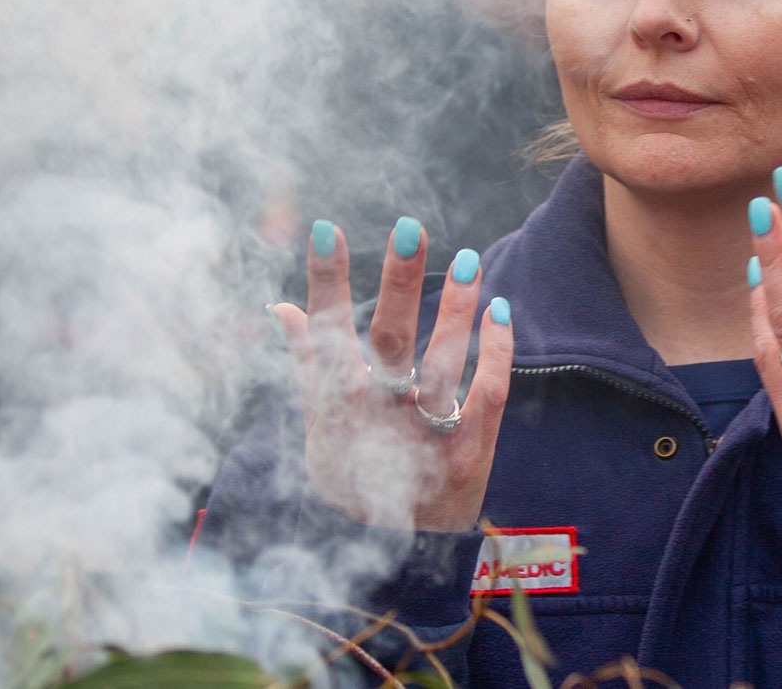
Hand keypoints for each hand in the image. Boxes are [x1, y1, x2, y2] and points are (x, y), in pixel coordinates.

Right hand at [268, 218, 512, 531]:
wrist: (397, 555)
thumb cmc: (355, 473)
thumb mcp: (321, 427)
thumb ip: (308, 366)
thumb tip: (281, 307)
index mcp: (337, 408)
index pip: (328, 335)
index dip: (326, 285)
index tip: (327, 229)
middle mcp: (378, 419)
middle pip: (388, 342)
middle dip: (397, 284)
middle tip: (411, 226)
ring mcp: (424, 437)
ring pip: (442, 365)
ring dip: (454, 312)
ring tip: (469, 258)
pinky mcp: (468, 452)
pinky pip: (487, 395)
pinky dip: (495, 354)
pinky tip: (501, 310)